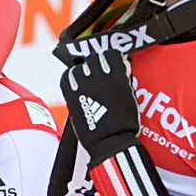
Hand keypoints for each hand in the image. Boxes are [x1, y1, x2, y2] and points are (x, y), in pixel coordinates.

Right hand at [59, 51, 139, 166]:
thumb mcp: (77, 112)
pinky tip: (125, 68)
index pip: (73, 70)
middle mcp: (83, 80)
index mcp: (70, 88)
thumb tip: (87, 85)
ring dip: (109, 60)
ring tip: (115, 68)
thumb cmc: (94, 132)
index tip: (90, 77)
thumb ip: (80, 95)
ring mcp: (102, 78)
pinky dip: (122, 61)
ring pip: (104, 55)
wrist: (110, 140)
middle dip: (97, 63)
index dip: (83, 73)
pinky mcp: (119, 79)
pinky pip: (119, 59)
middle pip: (89, 59)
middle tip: (105, 71)